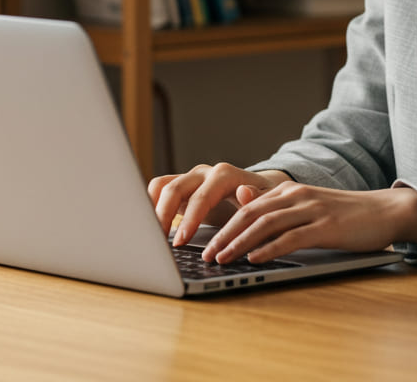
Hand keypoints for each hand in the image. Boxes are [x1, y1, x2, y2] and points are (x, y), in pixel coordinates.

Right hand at [147, 162, 290, 245]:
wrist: (257, 190)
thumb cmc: (261, 199)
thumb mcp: (266, 200)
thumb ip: (256, 198)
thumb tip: (244, 192)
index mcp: (224, 175)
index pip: (202, 196)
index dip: (190, 218)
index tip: (181, 241)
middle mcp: (204, 173)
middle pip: (174, 189)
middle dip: (164, 216)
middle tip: (158, 243)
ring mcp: (190, 179)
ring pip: (161, 187)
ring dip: (152, 210)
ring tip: (150, 236)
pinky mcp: (181, 188)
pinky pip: (158, 190)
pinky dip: (150, 205)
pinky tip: (150, 226)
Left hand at [202, 181, 416, 264]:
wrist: (385, 211)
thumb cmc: (345, 215)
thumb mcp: (308, 207)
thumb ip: (278, 208)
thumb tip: (243, 202)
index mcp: (290, 190)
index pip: (247, 206)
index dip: (222, 224)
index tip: (203, 243)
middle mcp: (297, 195)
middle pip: (251, 213)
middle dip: (224, 234)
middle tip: (205, 255)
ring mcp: (312, 209)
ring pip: (266, 224)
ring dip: (240, 243)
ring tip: (222, 259)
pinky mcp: (326, 226)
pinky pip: (292, 237)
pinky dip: (270, 248)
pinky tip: (255, 259)